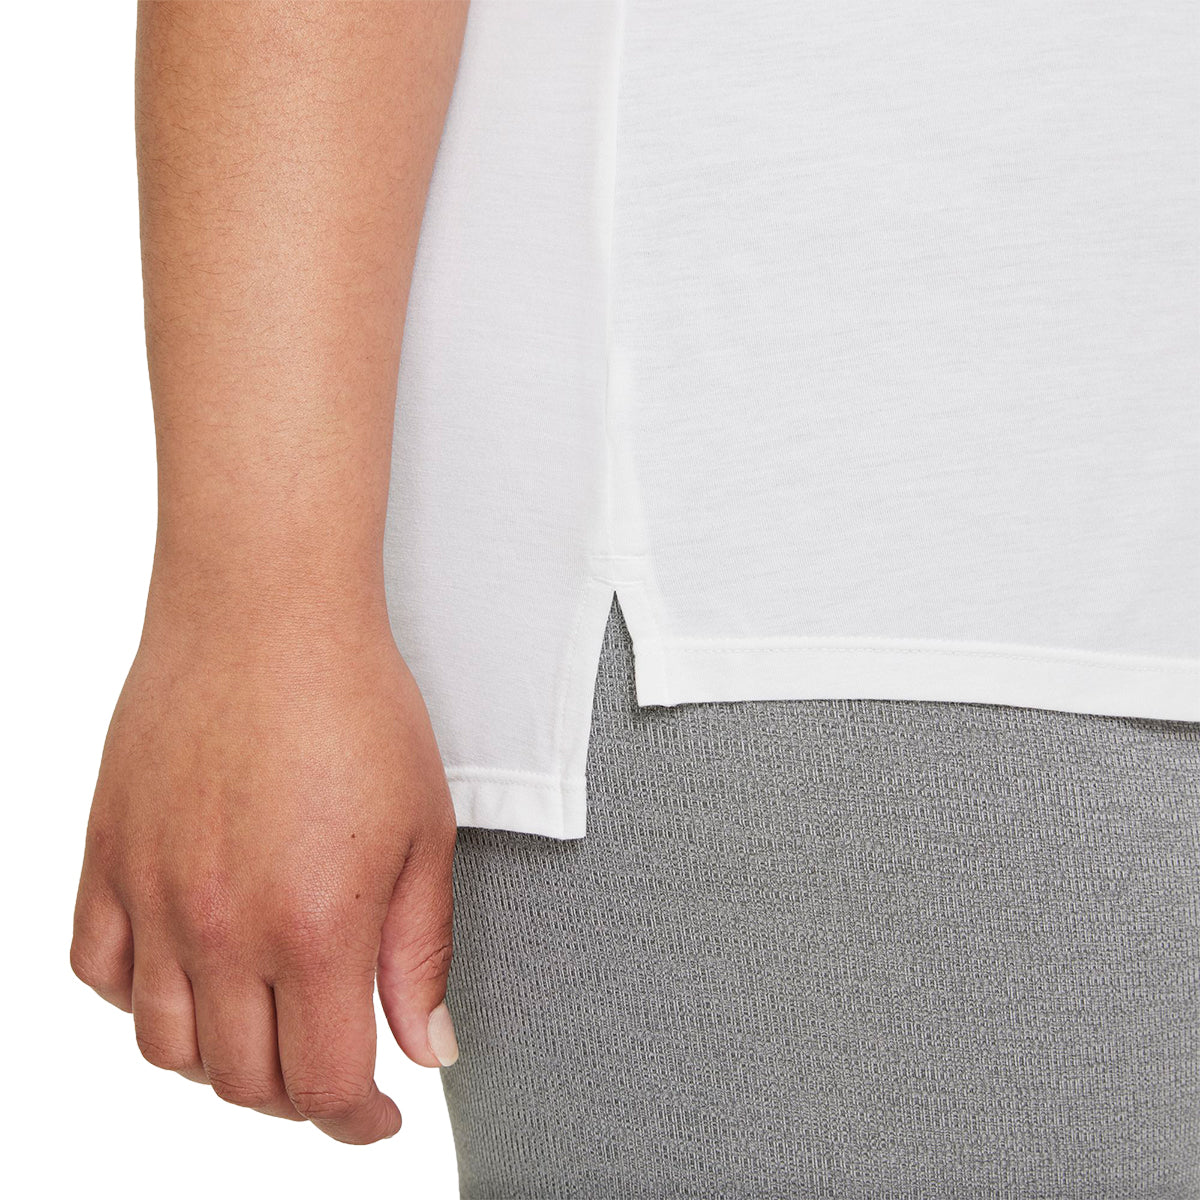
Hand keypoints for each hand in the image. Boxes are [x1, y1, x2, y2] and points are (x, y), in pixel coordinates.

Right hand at [70, 595, 458, 1143]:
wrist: (266, 613)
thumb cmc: (357, 706)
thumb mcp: (421, 830)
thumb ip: (418, 950)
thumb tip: (424, 1046)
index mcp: (314, 926)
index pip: (327, 1081)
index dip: (359, 1121)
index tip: (379, 1116)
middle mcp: (222, 926)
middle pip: (245, 1079)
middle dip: (300, 1095)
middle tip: (333, 1066)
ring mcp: (153, 894)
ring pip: (166, 1046)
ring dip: (221, 1061)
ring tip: (266, 1026)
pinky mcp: (107, 855)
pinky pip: (100, 971)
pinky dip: (141, 999)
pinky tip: (187, 974)